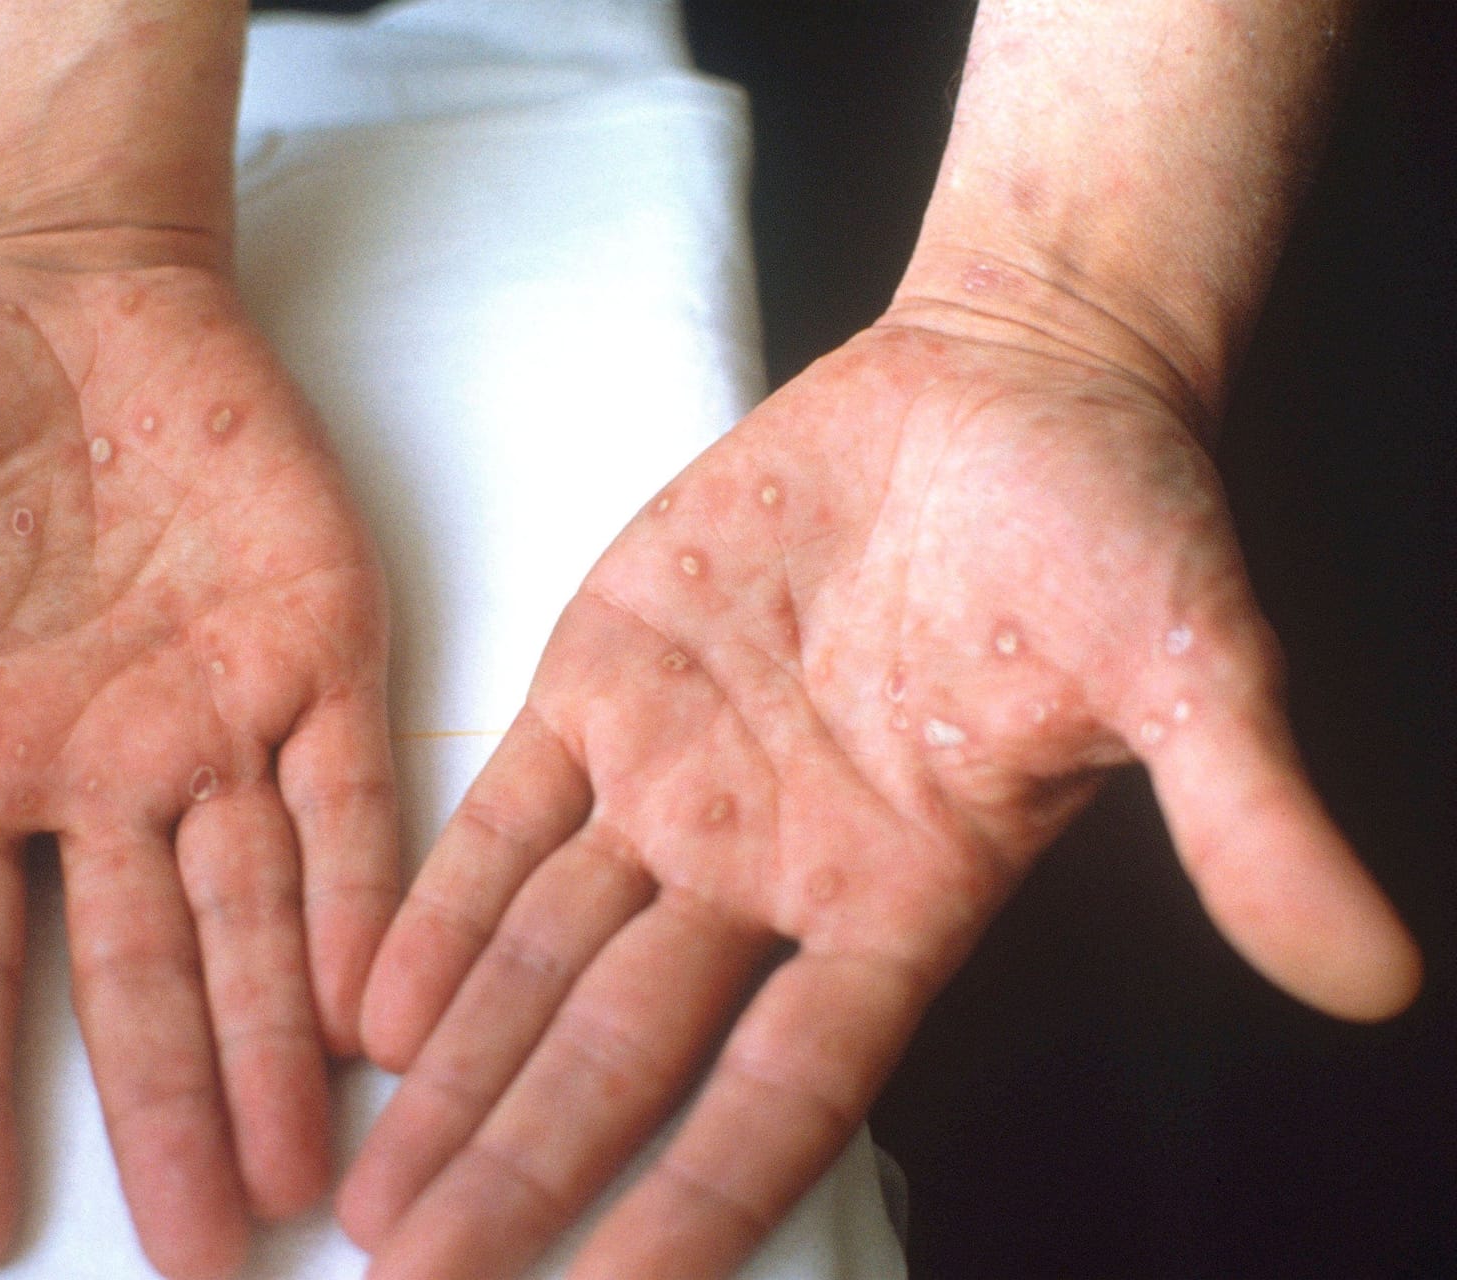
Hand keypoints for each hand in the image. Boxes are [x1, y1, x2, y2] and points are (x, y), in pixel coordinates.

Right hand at [0, 234, 398, 1277]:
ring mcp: (218, 722)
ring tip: (303, 1176)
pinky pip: (351, 797)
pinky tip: (378, 1002)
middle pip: (136, 978)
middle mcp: (106, 777)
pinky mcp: (316, 651)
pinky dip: (368, 893)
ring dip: (278, 1045)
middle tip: (207, 1253)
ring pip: (255, 915)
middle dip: (170, 1113)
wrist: (62, 291)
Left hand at [336, 320, 1420, 1277]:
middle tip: (412, 1266)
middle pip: (622, 1048)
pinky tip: (374, 1001)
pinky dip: (442, 903)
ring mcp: (673, 778)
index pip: (781, 1090)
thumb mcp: (1192, 670)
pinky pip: (505, 816)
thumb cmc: (1113, 527)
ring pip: (541, 951)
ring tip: (371, 1188)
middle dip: (520, 1160)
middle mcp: (765, 868)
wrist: (1004, 386)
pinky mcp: (604, 677)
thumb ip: (1245, 821)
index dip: (696, 1196)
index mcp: (898, 897)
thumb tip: (1369, 978)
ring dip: (456, 1067)